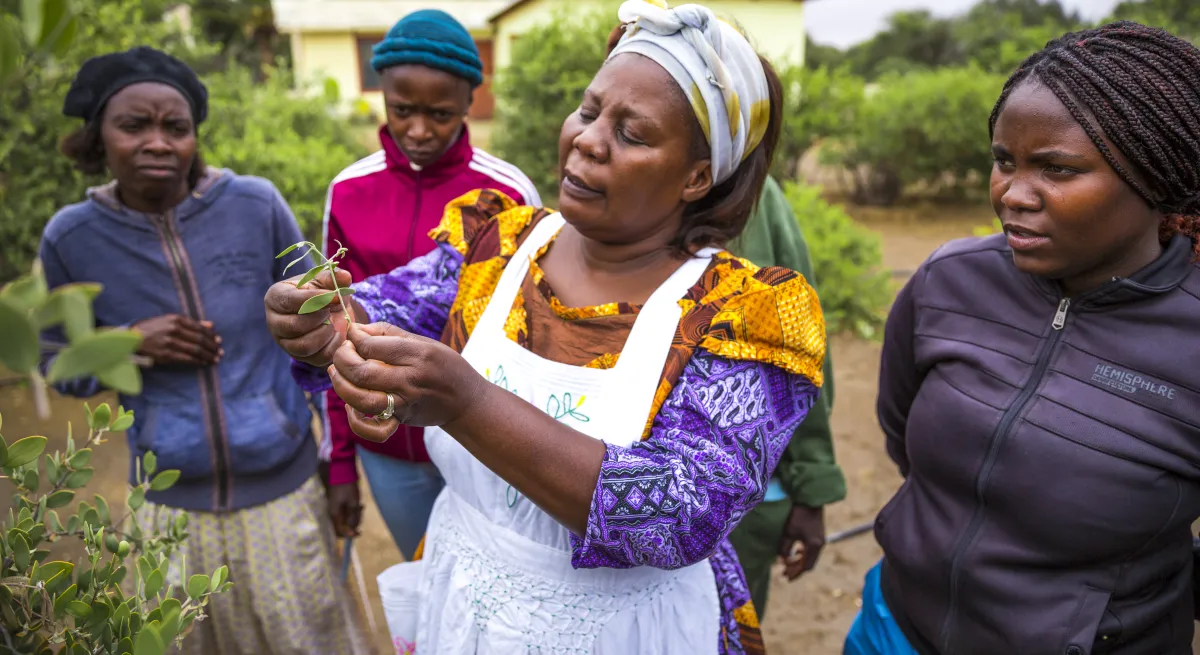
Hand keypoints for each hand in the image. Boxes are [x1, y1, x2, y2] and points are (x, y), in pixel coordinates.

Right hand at [132, 314, 222, 366]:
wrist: (133, 338)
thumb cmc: (154, 328)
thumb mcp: (171, 320)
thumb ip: (191, 323)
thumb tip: (211, 325)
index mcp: (177, 319)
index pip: (200, 328)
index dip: (211, 336)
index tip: (218, 341)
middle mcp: (174, 330)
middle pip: (199, 340)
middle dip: (212, 347)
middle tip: (220, 352)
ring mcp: (170, 343)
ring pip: (194, 350)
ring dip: (207, 356)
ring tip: (214, 359)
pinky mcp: (165, 355)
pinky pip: (186, 359)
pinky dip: (196, 361)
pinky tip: (202, 363)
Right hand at [264, 268, 354, 366]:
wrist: (329, 311)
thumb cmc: (322, 292)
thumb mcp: (326, 281)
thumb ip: (333, 277)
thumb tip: (345, 276)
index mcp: (275, 297)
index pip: (290, 300)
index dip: (316, 299)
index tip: (336, 296)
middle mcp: (274, 321)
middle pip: (294, 326)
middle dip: (320, 317)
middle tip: (333, 310)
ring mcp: (284, 342)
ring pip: (304, 345)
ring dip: (326, 333)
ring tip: (334, 321)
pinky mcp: (299, 356)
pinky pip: (316, 357)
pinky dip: (332, 346)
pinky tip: (337, 334)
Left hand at [327, 322, 486, 441]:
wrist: (466, 400)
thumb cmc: (443, 365)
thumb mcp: (423, 342)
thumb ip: (389, 333)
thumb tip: (357, 329)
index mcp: (418, 355)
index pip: (372, 346)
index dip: (354, 337)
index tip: (352, 333)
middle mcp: (411, 381)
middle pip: (362, 373)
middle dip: (342, 359)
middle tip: (343, 351)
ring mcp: (406, 404)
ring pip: (362, 400)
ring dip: (341, 385)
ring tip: (337, 372)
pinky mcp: (402, 420)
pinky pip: (375, 430)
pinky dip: (356, 421)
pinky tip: (351, 405)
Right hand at [327, 482, 362, 537]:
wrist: (341, 473)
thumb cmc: (348, 488)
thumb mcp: (353, 504)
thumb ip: (353, 518)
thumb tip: (352, 531)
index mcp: (335, 515)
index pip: (340, 531)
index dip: (350, 534)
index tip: (360, 532)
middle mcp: (333, 514)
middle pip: (343, 526)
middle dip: (354, 523)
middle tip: (360, 513)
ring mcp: (335, 509)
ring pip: (346, 520)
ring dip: (354, 516)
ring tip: (360, 507)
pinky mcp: (338, 505)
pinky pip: (346, 513)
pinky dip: (352, 511)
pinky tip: (358, 505)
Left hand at [778, 504, 825, 580]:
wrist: (810, 498)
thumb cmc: (797, 515)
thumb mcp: (788, 532)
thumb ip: (784, 548)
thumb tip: (781, 561)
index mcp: (814, 546)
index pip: (805, 566)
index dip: (795, 573)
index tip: (786, 578)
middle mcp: (820, 544)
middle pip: (808, 563)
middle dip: (796, 569)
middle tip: (784, 573)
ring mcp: (820, 539)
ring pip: (810, 557)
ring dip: (799, 561)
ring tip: (787, 563)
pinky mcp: (818, 534)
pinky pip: (811, 549)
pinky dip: (803, 554)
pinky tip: (795, 551)